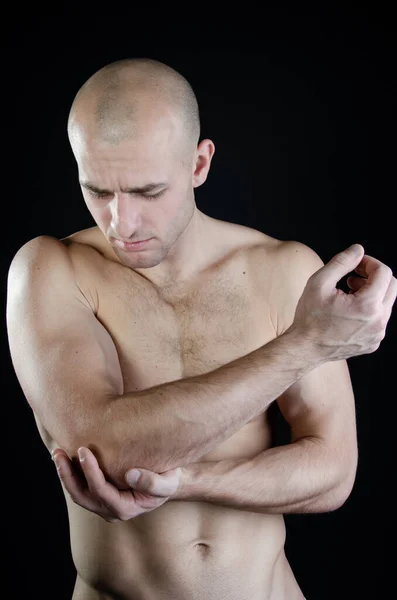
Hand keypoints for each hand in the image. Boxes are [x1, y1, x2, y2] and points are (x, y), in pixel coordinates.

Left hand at [52, 447, 182, 521]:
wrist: (166, 479)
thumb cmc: (168, 478)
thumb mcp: (169, 481)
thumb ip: (154, 482)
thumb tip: (130, 475)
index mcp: (125, 508)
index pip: (101, 493)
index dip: (90, 473)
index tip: (84, 451)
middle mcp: (110, 510)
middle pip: (81, 496)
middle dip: (67, 475)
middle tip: (59, 452)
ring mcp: (102, 503)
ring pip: (76, 492)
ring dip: (64, 473)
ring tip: (57, 452)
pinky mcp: (98, 493)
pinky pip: (80, 485)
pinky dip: (71, 471)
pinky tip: (65, 455)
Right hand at [290, 244, 396, 360]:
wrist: (305, 348)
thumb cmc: (309, 318)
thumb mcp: (319, 282)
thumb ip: (341, 262)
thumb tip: (358, 250)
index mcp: (368, 305)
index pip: (384, 272)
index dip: (369, 262)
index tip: (356, 263)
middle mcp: (378, 321)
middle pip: (392, 286)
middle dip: (374, 276)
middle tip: (354, 276)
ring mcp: (377, 334)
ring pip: (386, 303)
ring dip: (372, 292)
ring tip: (349, 293)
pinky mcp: (373, 342)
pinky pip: (380, 319)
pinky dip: (369, 309)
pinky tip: (349, 311)